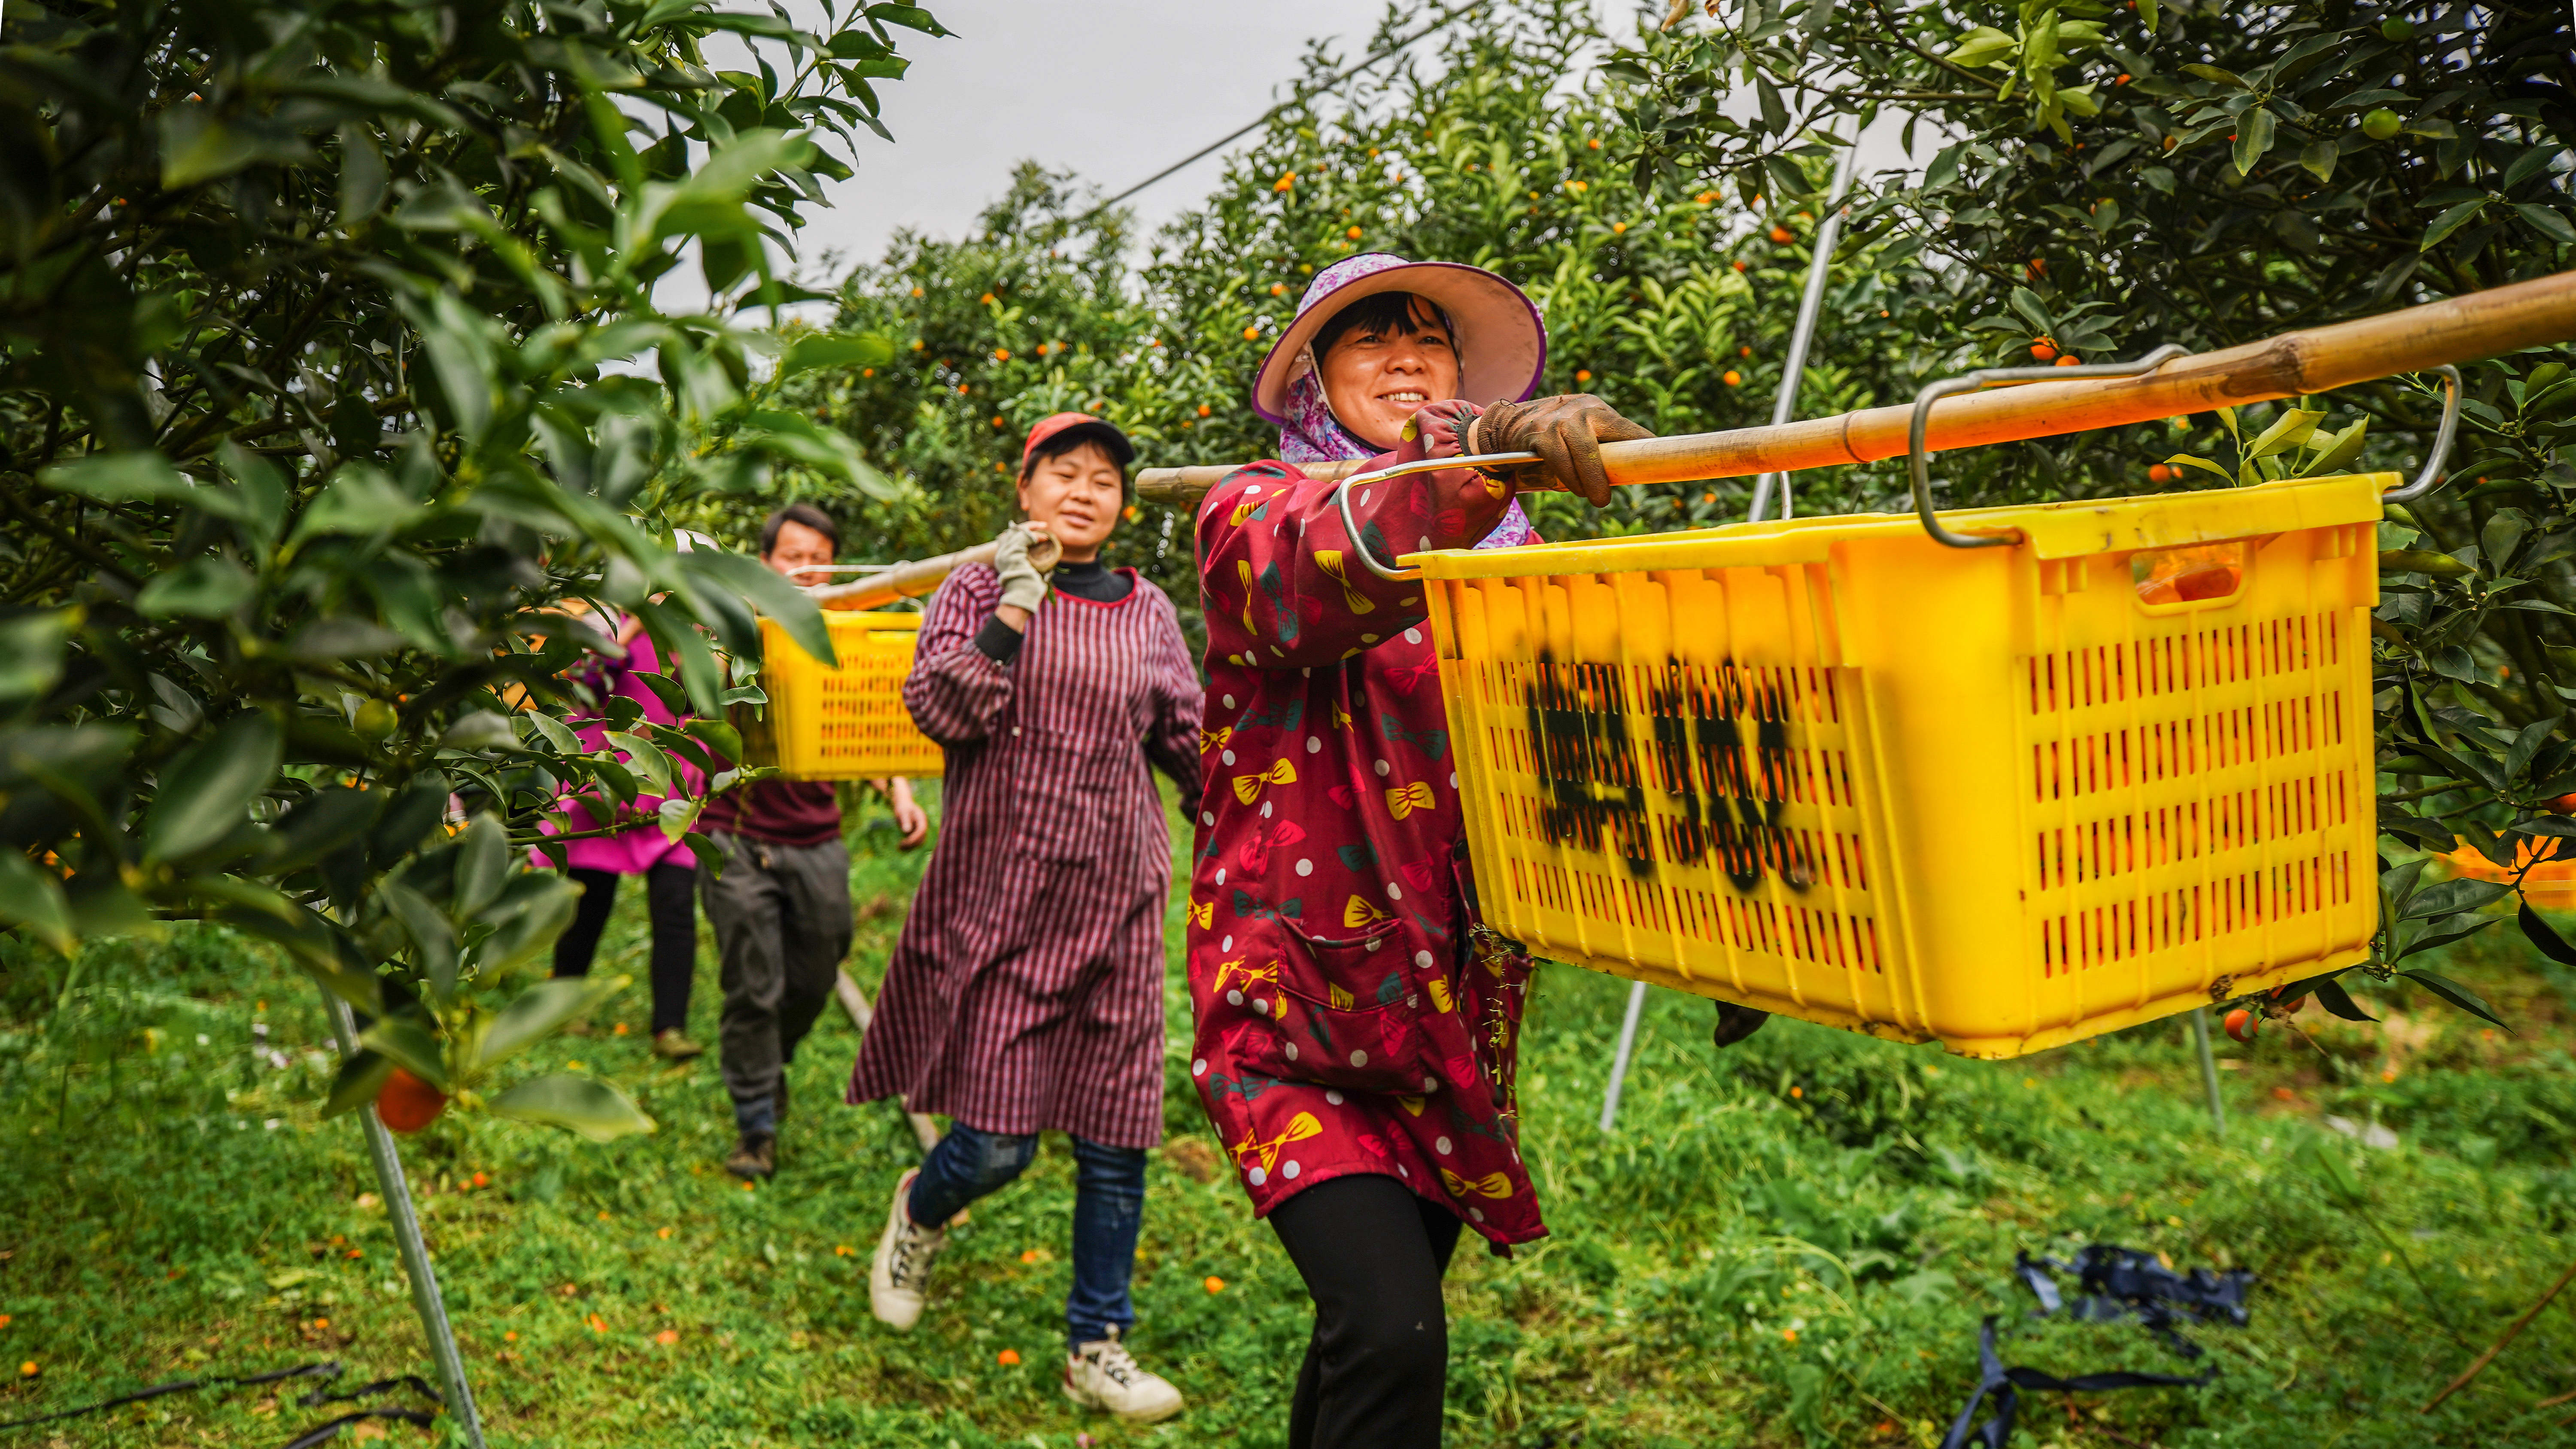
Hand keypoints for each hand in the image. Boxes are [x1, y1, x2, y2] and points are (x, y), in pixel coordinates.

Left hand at [882, 777, 929, 849]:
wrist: (903, 805)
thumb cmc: (902, 807)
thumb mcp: (902, 812)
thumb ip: (905, 821)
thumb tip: (906, 831)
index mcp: (922, 819)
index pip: (921, 831)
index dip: (914, 838)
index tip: (905, 842)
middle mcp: (923, 825)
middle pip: (921, 838)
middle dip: (911, 843)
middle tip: (899, 847)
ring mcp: (920, 829)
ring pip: (919, 841)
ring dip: (910, 846)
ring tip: (899, 848)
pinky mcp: (916, 833)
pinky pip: (915, 841)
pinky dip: (909, 845)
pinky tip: (900, 846)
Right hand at [991, 522, 1052, 614]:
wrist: (1023, 596)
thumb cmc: (1028, 590)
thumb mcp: (1029, 572)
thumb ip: (1033, 563)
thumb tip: (1048, 560)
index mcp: (1002, 558)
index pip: (1008, 537)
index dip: (1021, 531)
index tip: (1035, 531)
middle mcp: (1001, 554)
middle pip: (1012, 532)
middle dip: (1028, 526)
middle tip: (1043, 525)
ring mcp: (1006, 553)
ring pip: (1018, 533)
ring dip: (1033, 529)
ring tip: (1045, 529)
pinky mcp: (1013, 554)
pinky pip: (1024, 538)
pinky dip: (1035, 536)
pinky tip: (1044, 538)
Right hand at [1467, 394, 1652, 506]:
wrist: (1508, 424)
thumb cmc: (1555, 438)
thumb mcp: (1581, 433)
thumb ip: (1602, 448)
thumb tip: (1631, 473)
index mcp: (1597, 409)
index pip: (1629, 431)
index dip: (1646, 448)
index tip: (1662, 465)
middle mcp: (1580, 410)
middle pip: (1601, 445)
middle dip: (1604, 475)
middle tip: (1604, 500)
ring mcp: (1558, 420)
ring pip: (1579, 455)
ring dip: (1585, 482)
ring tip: (1590, 496)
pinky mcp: (1538, 434)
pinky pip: (1557, 460)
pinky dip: (1566, 478)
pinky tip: (1570, 487)